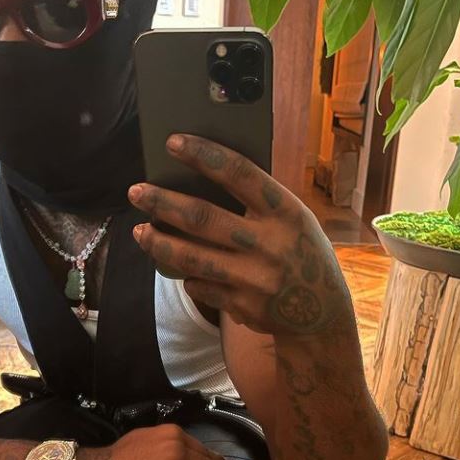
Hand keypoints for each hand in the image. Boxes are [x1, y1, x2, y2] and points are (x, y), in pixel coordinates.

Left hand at [127, 134, 348, 337]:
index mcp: (286, 212)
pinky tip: (178, 267)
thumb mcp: (295, 221)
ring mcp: (254, 278)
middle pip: (202, 217)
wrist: (323, 316)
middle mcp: (269, 244)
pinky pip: (200, 286)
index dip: (203, 154)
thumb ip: (260, 204)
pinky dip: (187, 276)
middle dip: (162, 202)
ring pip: (191, 257)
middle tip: (136, 192)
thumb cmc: (303, 255)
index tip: (173, 142)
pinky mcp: (242, 306)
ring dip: (158, 243)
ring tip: (139, 231)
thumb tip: (202, 179)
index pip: (239, 173)